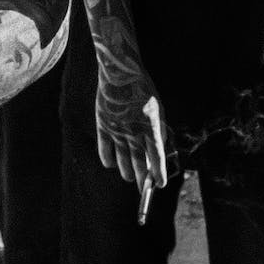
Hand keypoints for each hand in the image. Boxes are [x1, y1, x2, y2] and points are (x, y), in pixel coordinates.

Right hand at [94, 58, 167, 196]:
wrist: (120, 73)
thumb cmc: (143, 90)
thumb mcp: (158, 109)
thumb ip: (158, 130)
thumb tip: (158, 150)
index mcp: (150, 127)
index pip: (156, 157)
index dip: (158, 173)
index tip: (160, 184)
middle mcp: (134, 132)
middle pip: (140, 163)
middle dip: (143, 180)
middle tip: (144, 190)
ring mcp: (117, 131)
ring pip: (123, 161)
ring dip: (127, 172)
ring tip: (130, 177)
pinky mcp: (103, 127)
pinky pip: (105, 151)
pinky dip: (109, 160)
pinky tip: (113, 164)